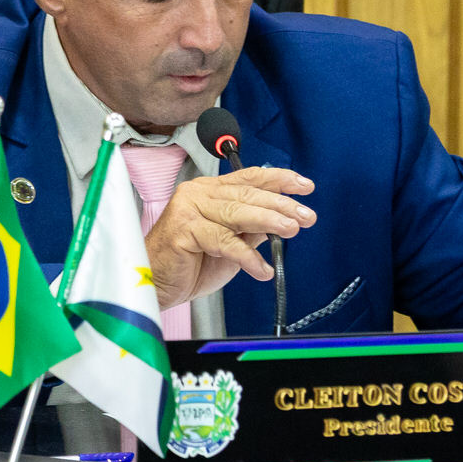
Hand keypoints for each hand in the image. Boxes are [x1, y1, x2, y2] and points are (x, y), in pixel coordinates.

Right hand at [144, 167, 315, 308]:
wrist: (156, 283)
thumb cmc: (188, 263)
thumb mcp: (231, 244)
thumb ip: (252, 228)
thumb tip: (282, 219)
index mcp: (210, 191)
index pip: (250, 178)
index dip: (280, 179)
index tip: (304, 186)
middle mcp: (198, 193)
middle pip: (248, 194)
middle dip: (282, 204)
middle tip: (306, 215)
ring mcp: (188, 209)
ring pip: (238, 213)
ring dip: (270, 221)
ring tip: (292, 229)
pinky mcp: (183, 230)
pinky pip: (224, 241)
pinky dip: (247, 257)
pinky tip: (262, 269)